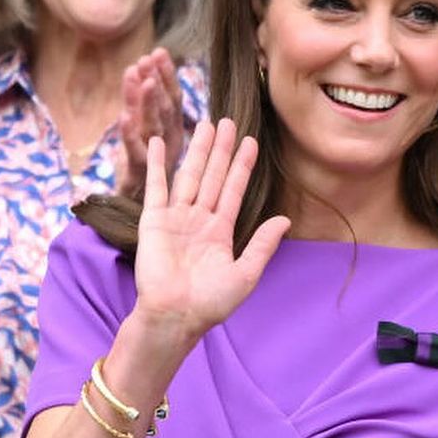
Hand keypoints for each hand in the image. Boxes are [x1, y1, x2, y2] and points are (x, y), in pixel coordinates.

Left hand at [114, 48, 186, 198]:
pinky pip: (134, 153)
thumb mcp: (144, 131)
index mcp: (174, 133)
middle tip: (150, 59)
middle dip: (159, 83)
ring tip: (143, 80)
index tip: (159, 51)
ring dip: (148, 103)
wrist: (133, 204)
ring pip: (153, 127)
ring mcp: (156, 159)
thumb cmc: (141, 165)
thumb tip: (137, 66)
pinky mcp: (139, 173)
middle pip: (167, 110)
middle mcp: (169, 144)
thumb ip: (140, 103)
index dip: (167, 75)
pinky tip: (123, 117)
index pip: (174, 99)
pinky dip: (129, 135)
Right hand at [132, 118, 289, 342]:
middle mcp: (198, 220)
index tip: (251, 142)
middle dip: (220, 149)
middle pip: (212, 176)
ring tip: (204, 123)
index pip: (233, 190)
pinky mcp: (153, 221)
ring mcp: (175, 218)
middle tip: (227, 121)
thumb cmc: (210, 302)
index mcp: (220, 232)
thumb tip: (284, 220)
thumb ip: (262, 245)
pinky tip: (158, 142)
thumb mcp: (245, 274)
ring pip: (188, 175)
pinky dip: (156, 164)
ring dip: (196, 150)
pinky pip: (156, 187)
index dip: (242, 166)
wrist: (175, 316)